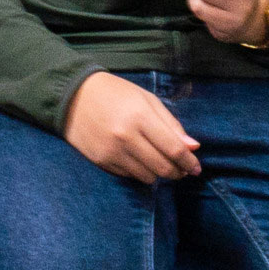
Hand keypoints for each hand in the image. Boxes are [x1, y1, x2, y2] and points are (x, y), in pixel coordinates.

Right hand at [60, 71, 201, 182]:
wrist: (72, 95)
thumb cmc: (114, 93)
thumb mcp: (146, 99)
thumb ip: (171, 124)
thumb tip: (193, 147)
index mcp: (141, 117)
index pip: (174, 149)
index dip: (189, 162)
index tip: (196, 167)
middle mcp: (126, 137)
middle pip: (163, 167)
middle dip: (178, 172)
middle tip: (182, 169)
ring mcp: (112, 152)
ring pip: (147, 176)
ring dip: (158, 173)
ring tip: (158, 162)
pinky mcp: (101, 161)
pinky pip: (129, 176)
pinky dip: (139, 171)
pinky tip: (138, 159)